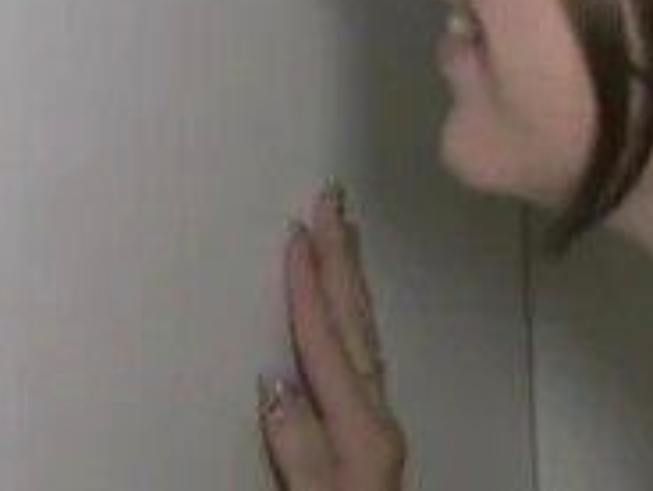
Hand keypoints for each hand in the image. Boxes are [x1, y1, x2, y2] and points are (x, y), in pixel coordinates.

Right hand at [260, 185, 406, 489]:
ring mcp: (376, 428)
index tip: (296, 232)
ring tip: (341, 232)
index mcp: (362, 434)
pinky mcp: (369, 441)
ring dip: (350, 281)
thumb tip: (275, 385)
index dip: (309, 291)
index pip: (329, 347)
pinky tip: (343, 312)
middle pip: (356, 326)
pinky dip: (351, 321)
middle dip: (341, 260)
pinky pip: (362, 358)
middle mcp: (376, 422)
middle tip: (330, 198)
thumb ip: (300, 455)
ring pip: (363, 336)